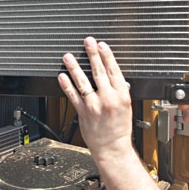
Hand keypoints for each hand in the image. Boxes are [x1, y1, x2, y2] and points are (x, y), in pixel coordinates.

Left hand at [57, 37, 132, 160]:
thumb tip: (112, 75)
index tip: (102, 45)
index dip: (107, 56)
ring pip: (83, 82)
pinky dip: (66, 85)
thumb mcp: (126, 106)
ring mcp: (94, 105)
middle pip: (99, 72)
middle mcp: (108, 99)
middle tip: (87, 42)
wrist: (112, 148)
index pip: (114, 71)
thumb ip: (119, 90)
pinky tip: (62, 76)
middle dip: (92, 55)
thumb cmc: (119, 128)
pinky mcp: (83, 112)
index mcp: (122, 95)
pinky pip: (73, 96)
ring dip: (74, 67)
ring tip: (68, 56)